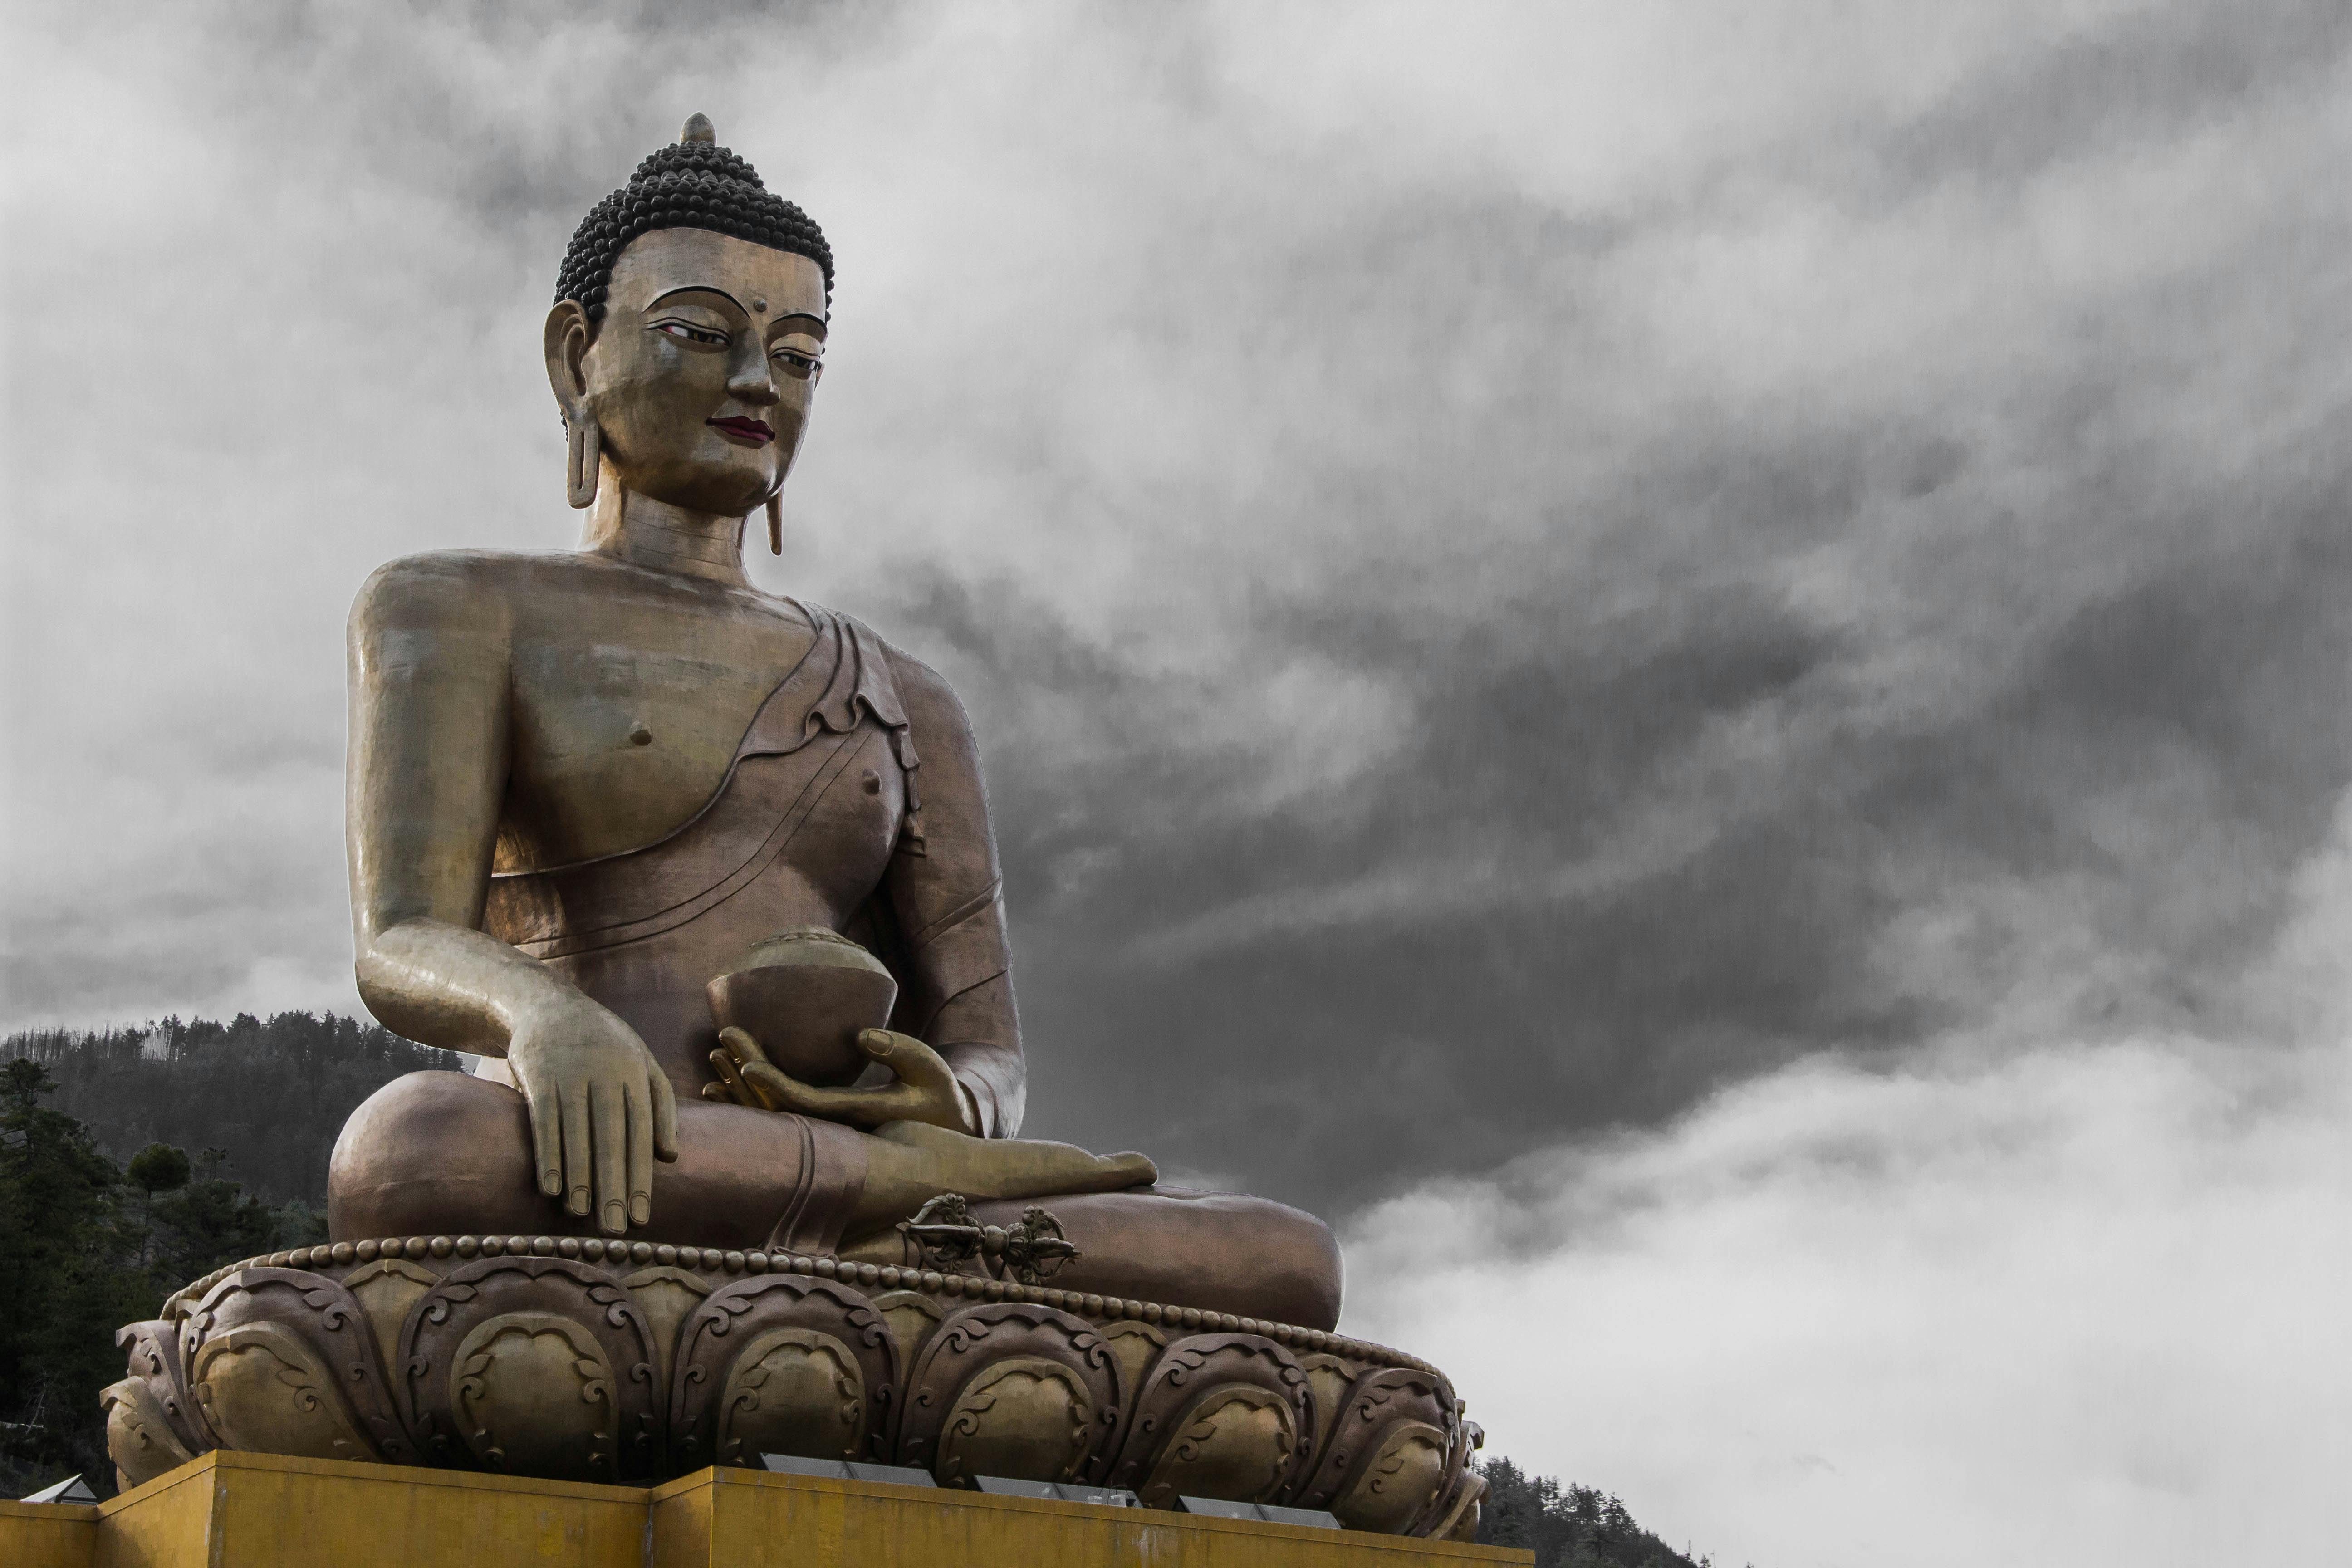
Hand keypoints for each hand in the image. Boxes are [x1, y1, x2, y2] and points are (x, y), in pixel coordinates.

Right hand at [505, 995, 680, 1233]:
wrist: (546, 1004)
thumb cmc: (604, 1043)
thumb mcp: (641, 1061)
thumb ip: (660, 1105)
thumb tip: (671, 1157)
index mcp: (636, 1072)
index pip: (642, 1132)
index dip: (641, 1176)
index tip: (641, 1217)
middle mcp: (606, 1073)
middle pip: (612, 1137)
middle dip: (614, 1185)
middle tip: (615, 1229)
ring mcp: (570, 1072)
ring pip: (577, 1132)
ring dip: (579, 1176)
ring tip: (582, 1214)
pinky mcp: (537, 1074)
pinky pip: (543, 1121)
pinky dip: (548, 1154)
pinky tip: (550, 1187)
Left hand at [704, 1027, 979, 1135]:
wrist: (944, 1134)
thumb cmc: (938, 1095)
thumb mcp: (928, 1067)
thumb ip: (899, 1050)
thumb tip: (861, 1036)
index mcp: (854, 1115)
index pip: (803, 1103)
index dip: (772, 1085)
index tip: (745, 1064)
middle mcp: (832, 1127)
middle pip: (777, 1105)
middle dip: (746, 1073)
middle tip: (724, 1037)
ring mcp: (825, 1126)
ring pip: (772, 1111)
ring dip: (742, 1085)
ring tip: (716, 1054)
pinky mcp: (823, 1121)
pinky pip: (779, 1110)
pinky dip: (752, 1096)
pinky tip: (728, 1080)